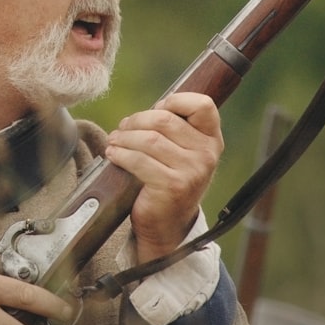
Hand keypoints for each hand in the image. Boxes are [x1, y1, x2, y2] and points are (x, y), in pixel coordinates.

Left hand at [104, 92, 223, 262]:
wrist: (168, 224)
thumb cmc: (169, 179)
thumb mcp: (181, 151)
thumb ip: (175, 127)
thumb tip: (151, 108)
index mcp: (212, 139)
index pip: (202, 105)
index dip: (175, 100)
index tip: (157, 109)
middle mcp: (207, 154)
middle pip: (164, 120)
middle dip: (137, 120)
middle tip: (122, 127)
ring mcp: (192, 171)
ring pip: (150, 139)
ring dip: (124, 137)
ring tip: (114, 141)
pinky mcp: (173, 186)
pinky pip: (140, 160)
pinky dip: (120, 154)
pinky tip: (113, 155)